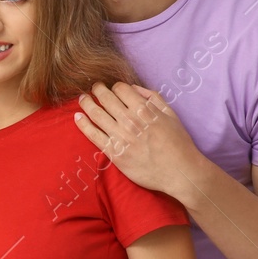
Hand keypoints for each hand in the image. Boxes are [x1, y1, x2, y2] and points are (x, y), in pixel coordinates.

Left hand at [74, 82, 199, 198]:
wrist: (179, 171)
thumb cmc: (178, 142)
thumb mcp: (171, 114)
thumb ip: (153, 98)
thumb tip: (134, 88)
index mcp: (144, 109)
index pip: (120, 89)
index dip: (115, 86)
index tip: (113, 89)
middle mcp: (129, 120)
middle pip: (105, 98)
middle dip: (97, 90)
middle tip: (94, 88)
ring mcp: (120, 137)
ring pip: (96, 114)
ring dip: (86, 103)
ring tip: (82, 99)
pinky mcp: (114, 153)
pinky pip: (93, 135)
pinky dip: (83, 124)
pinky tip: (77, 117)